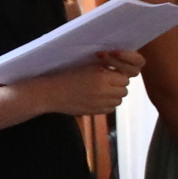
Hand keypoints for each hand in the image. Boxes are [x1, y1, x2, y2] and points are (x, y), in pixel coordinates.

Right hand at [20, 58, 136, 118]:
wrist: (52, 92)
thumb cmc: (68, 75)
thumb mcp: (88, 66)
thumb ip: (106, 68)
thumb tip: (120, 70)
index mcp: (102, 76)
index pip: (124, 78)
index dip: (119, 76)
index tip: (112, 74)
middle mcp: (103, 91)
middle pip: (124, 90)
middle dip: (118, 86)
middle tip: (109, 82)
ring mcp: (100, 103)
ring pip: (119, 100)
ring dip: (114, 95)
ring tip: (103, 90)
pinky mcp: (95, 112)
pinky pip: (110, 108)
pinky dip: (107, 104)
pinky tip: (98, 98)